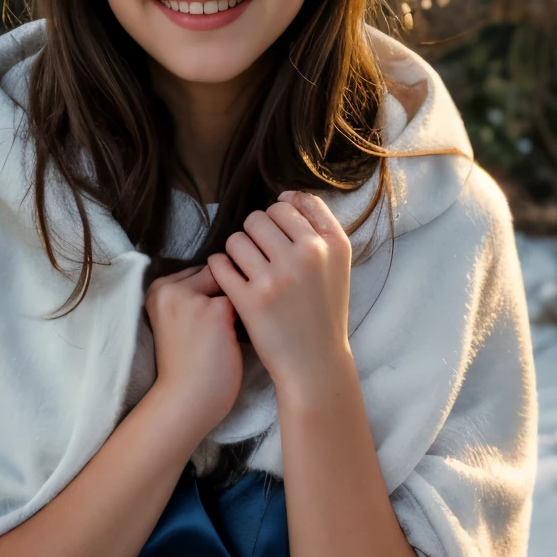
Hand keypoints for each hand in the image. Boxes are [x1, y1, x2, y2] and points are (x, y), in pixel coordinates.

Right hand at [143, 264, 243, 436]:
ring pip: (230, 284)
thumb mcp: (174, 320)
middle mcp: (169, 287)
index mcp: (157, 289)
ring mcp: (191, 297)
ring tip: (227, 334)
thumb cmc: (185, 365)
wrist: (185, 401)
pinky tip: (235, 340)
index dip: (211, 293)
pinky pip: (242, 301)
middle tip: (220, 327)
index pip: (197, 271)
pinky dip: (245, 318)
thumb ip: (190, 297)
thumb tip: (229, 276)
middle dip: (224, 295)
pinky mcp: (215, 310)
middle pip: (214, 272)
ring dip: (236, 305)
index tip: (210, 318)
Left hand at [207, 190, 352, 397]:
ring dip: (236, 250)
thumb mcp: (336, 264)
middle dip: (255, 233)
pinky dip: (220, 269)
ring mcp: (278, 278)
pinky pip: (220, 264)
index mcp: (332, 244)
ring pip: (237, 238)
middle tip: (261, 255)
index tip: (279, 236)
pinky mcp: (251, 300)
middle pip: (260, 217)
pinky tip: (230, 279)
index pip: (292, 203)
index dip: (280, 216)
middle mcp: (307, 256)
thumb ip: (318, 225)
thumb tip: (285, 193)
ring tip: (246, 268)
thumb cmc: (323, 310)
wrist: (315, 363)